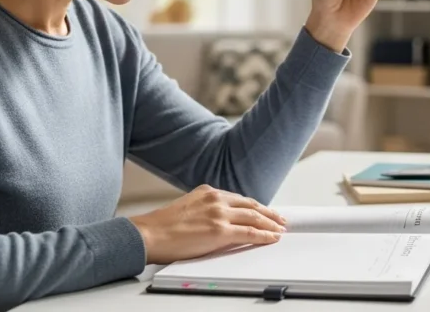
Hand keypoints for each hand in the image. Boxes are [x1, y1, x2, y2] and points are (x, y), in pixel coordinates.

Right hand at [128, 184, 286, 264]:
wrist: (148, 234)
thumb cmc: (162, 226)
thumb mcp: (188, 207)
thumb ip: (206, 209)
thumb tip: (220, 220)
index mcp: (209, 192)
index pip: (240, 199)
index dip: (255, 206)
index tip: (265, 211)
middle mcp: (216, 199)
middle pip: (251, 206)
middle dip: (269, 214)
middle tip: (281, 219)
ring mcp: (219, 214)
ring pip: (254, 218)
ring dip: (271, 224)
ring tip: (280, 229)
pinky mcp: (220, 231)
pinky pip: (249, 233)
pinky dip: (264, 236)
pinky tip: (272, 238)